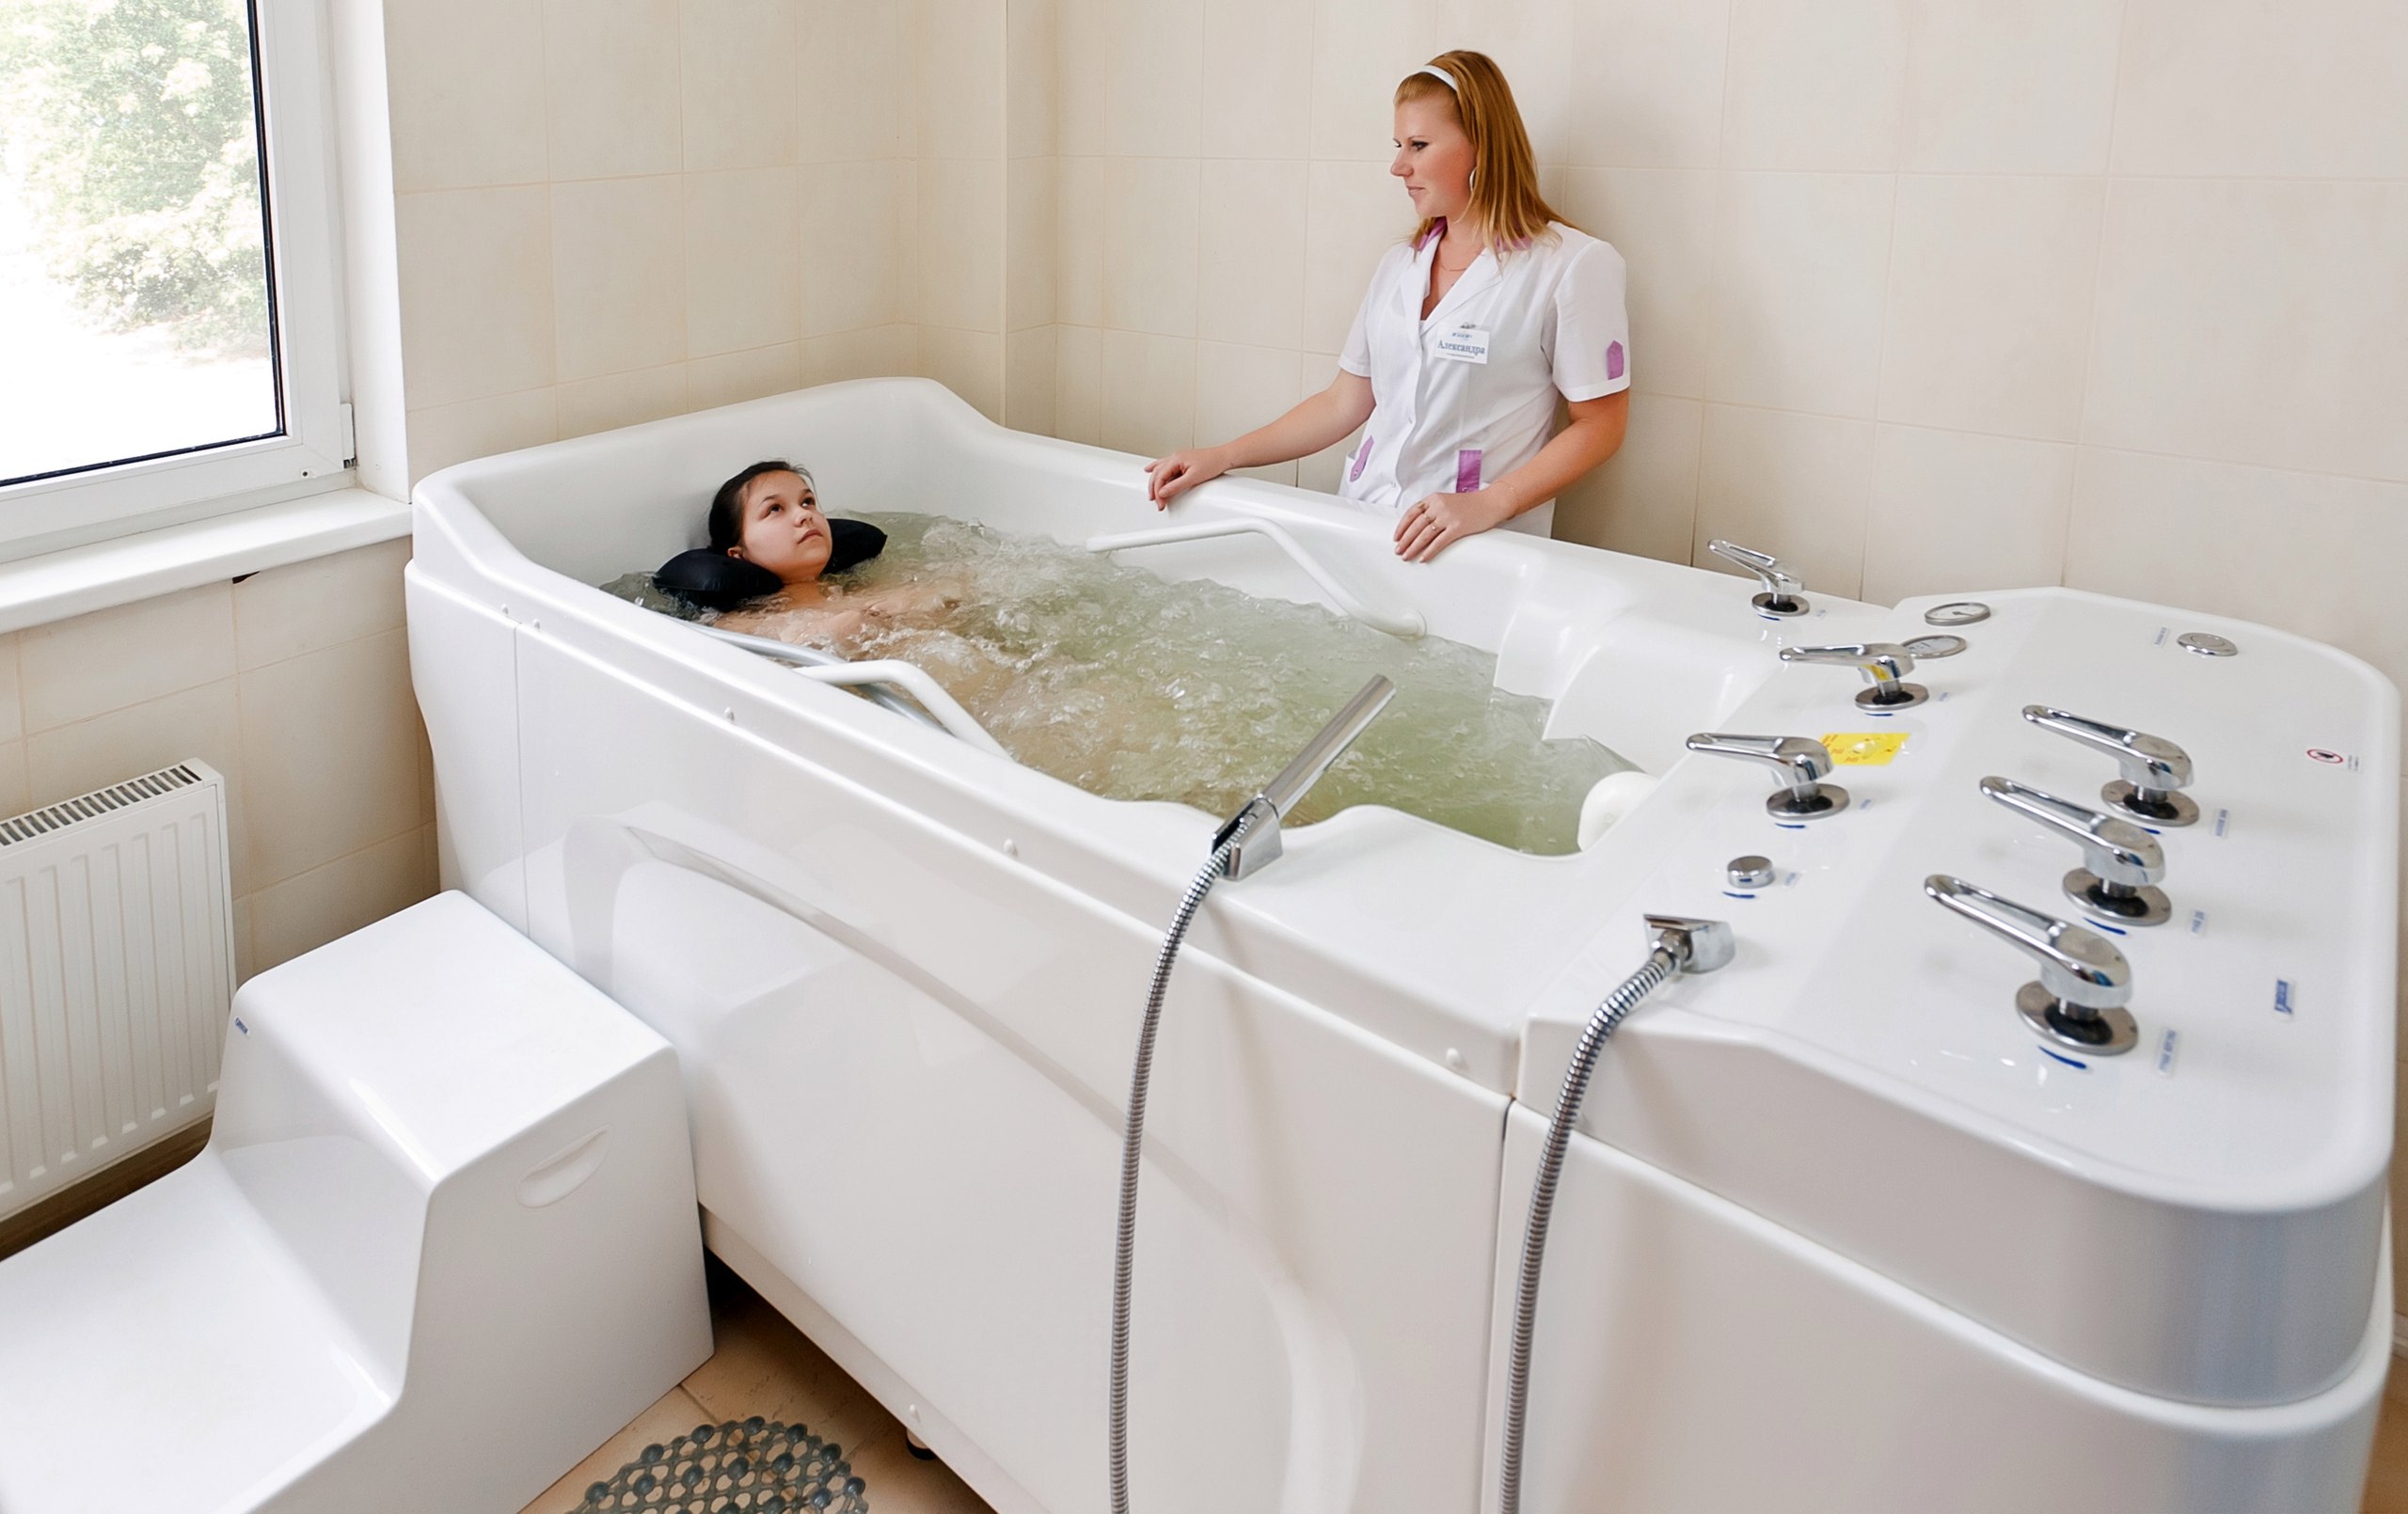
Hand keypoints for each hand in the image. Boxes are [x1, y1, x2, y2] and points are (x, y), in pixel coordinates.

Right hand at [1144, 446, 1231, 506]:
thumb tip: (1163, 492)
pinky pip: (1164, 465)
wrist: (1224, 457)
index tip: (1160, 503)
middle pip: (1157, 473)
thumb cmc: (1212, 463)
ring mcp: (1178, 458)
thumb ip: (1176, 486)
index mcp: (1176, 459)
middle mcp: (1175, 457)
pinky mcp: (1182, 460)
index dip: (1158, 492)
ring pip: (1159, 469)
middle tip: (1157, 502)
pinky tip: (1151, 470)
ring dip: (1154, 480)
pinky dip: (1157, 470)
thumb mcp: (1193, 478)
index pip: (1160, 477)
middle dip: (1154, 489)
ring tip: (1150, 492)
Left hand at [1394, 489, 1515, 561]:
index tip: (1396, 537)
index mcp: (1434, 498)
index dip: (1402, 526)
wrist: (1490, 503)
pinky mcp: (1458, 527)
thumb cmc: (1469, 505)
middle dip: (1405, 540)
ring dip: (1413, 547)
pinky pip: (1439, 542)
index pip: (1411, 513)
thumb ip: (1433, 510)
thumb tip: (1417, 528)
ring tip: (1406, 556)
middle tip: (1398, 551)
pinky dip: (1429, 551)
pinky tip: (1423, 558)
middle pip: (1416, 525)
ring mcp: (1448, 516)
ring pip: (1425, 535)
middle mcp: (1439, 506)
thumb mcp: (1447, 502)